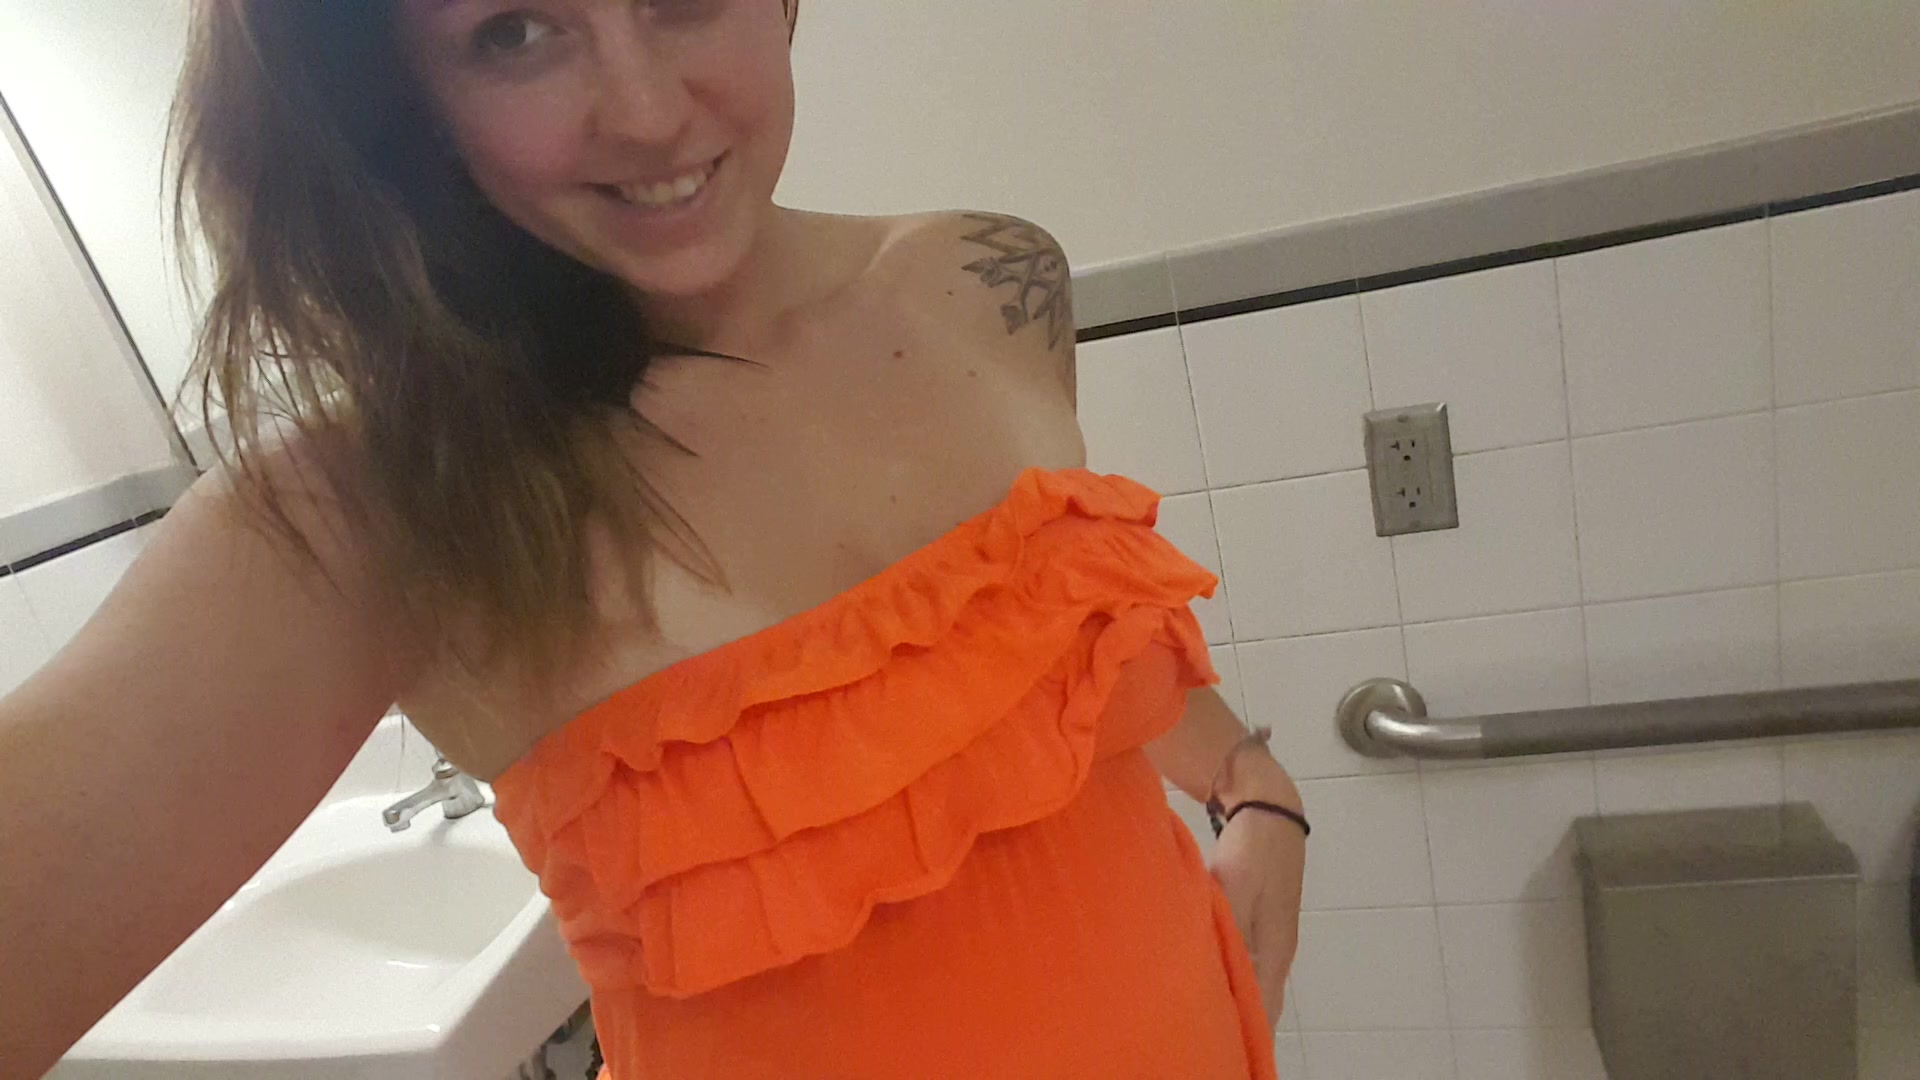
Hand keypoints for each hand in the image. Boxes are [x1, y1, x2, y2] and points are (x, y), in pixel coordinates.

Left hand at [1211, 771, 1305, 1029]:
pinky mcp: (1257, 919)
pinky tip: (1217, 984)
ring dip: (1241, 1003)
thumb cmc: (1253, 848)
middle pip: (1264, 1001)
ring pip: (1256, 982)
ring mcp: (1268, 934)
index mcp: (1274, 948)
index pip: (1265, 1006)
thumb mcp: (1235, 886)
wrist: (1267, 807)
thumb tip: (1224, 970)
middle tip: (1219, 1048)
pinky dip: (1236, 979)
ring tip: (1216, 1028)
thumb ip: (1229, 927)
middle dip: (1247, 1025)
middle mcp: (1275, 949)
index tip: (1232, 1053)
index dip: (1252, 1031)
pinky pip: (1247, 962)